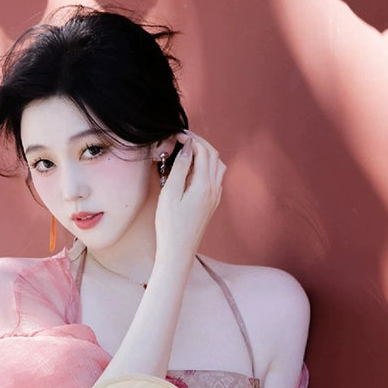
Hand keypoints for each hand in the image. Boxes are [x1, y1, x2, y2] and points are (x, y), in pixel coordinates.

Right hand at [155, 133, 225, 259]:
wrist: (178, 252)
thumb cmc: (169, 226)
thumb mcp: (169, 195)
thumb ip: (180, 169)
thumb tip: (189, 148)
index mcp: (204, 185)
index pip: (203, 151)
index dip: (191, 139)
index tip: (176, 135)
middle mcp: (214, 189)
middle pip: (213, 155)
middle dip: (200, 143)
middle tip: (183, 138)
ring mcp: (215, 197)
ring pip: (217, 166)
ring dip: (206, 154)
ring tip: (189, 151)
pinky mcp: (212, 204)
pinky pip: (216, 178)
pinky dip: (207, 167)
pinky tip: (194, 171)